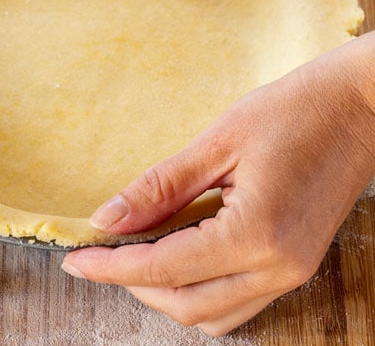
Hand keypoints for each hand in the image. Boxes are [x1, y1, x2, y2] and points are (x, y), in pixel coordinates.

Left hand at [62, 32, 374, 335]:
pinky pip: (236, 302)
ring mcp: (292, 273)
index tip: (75, 261)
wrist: (362, 107)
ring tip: (134, 255)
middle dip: (132, 285)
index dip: (111, 268)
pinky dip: (197, 290)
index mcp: (257, 234)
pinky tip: (177, 256)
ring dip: (164, 293)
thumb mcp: (216, 142)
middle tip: (100, 254)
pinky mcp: (296, 266)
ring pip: (211, 315)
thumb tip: (107, 219)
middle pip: (184, 305)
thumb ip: (158, 188)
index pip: (163, 269)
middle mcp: (278, 268)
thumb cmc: (294, 111)